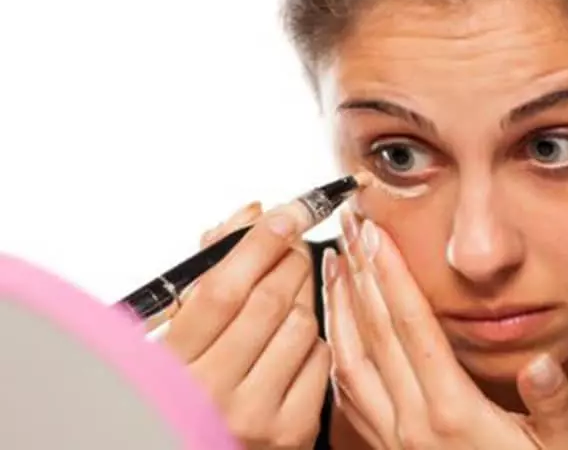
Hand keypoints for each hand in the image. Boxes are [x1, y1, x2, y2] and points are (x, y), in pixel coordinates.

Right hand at [162, 202, 329, 448]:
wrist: (194, 447)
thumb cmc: (184, 388)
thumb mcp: (176, 331)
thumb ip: (206, 272)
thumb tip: (251, 217)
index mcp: (171, 365)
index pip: (223, 289)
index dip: (258, 244)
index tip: (284, 215)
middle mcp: (212, 395)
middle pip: (270, 301)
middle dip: (289, 260)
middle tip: (291, 246)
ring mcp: (256, 416)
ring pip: (303, 325)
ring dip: (301, 301)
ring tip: (284, 303)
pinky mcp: (292, 432)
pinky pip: (322, 359)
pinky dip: (313, 341)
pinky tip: (292, 346)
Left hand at [322, 207, 567, 449]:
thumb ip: (555, 408)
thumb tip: (541, 367)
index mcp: (455, 414)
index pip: (413, 329)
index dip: (392, 277)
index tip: (376, 235)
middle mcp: (413, 424)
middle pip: (375, 334)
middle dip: (359, 273)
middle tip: (350, 227)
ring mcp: (391, 437)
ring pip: (349, 360)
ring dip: (339, 306)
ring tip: (334, 262)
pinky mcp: (383, 447)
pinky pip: (346, 392)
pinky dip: (336, 349)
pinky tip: (336, 324)